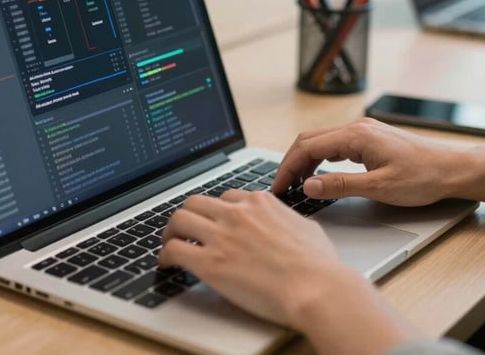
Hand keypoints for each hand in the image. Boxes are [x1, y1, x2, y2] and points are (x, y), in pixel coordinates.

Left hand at [158, 190, 343, 325]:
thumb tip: (289, 225)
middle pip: (196, 202)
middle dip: (188, 215)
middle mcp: (237, 213)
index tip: (213, 222)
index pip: (227, 196)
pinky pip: (175, 249)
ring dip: (171, 232)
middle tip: (183, 229)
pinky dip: (166, 255)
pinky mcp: (210, 262)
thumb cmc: (319, 265)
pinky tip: (167, 263)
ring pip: (179, 219)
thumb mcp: (307, 228)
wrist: (315, 287)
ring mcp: (222, 236)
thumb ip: (289, 221)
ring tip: (169, 244)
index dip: (217, 211)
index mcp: (260, 203)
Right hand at [271, 118, 464, 205]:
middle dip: (290, 162)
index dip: (287, 168)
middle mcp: (357, 128)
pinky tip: (319, 174)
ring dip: (304, 160)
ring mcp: (364, 132)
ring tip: (295, 183)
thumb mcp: (380, 187)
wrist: (454, 169)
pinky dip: (320, 158)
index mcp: (356, 135)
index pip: (307, 147)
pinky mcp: (370, 139)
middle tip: (281, 186)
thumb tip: (309, 185)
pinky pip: (335, 145)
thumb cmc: (424, 177)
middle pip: (309, 140)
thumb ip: (341, 186)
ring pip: (321, 141)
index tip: (278, 187)